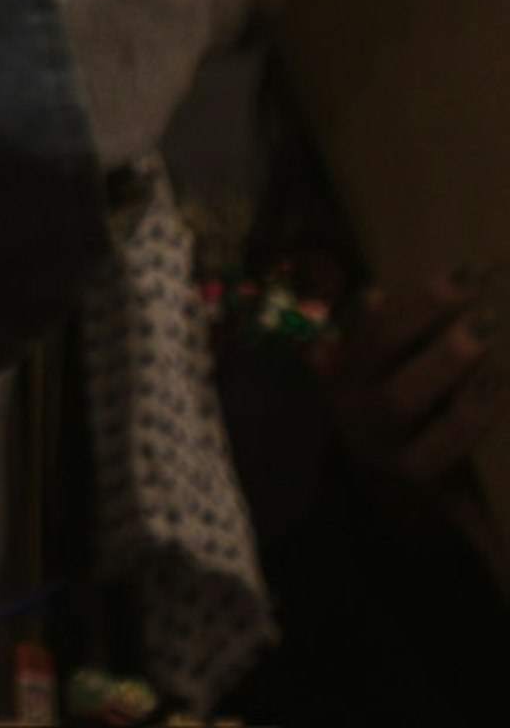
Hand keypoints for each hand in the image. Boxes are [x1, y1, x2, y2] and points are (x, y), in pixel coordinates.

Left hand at [334, 269, 499, 494]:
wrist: (364, 422)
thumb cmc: (434, 454)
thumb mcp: (462, 496)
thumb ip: (486, 533)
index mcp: (408, 463)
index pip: (441, 446)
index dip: (471, 415)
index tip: (505, 382)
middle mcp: (369, 429)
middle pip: (399, 398)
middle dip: (443, 360)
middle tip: (485, 322)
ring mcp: (341, 386)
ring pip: (371, 347)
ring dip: (415, 312)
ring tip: (459, 281)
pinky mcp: (324, 349)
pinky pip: (338, 320)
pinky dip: (363, 304)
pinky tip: (389, 285)